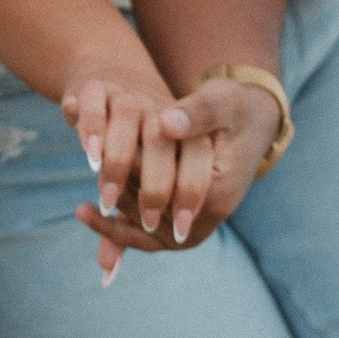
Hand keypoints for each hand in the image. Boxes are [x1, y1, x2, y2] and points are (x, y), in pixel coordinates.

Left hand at [76, 71, 281, 266]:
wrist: (253, 122)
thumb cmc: (235, 109)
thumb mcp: (222, 101)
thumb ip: (197, 112)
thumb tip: (166, 122)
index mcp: (216, 192)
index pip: (163, 196)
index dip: (131, 185)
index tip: (100, 170)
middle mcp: (209, 217)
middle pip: (154, 226)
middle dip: (120, 212)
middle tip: (88, 200)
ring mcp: (200, 224)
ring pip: (150, 236)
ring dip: (118, 226)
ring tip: (85, 210)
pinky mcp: (189, 220)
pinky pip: (152, 236)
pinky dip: (123, 230)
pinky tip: (94, 214)